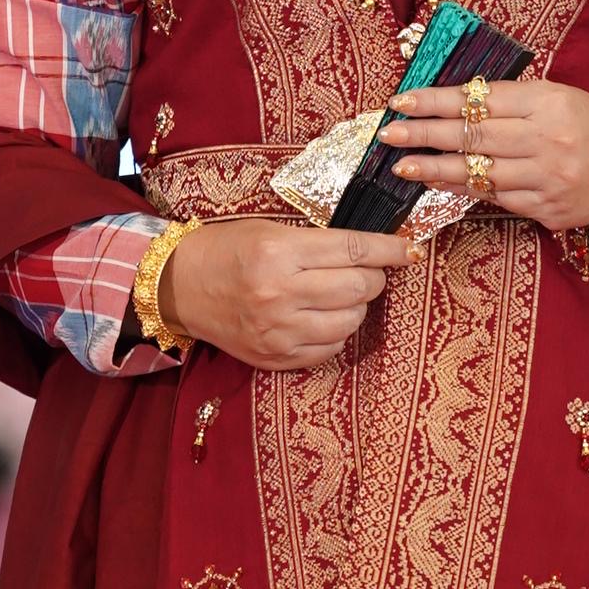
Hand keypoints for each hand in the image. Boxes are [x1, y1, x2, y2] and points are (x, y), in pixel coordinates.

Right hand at [162, 219, 416, 372]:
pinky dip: (336, 333)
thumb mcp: (271, 230)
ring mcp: (278, 331)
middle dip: (374, 278)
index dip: (389, 249)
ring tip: (340, 295)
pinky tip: (321, 318)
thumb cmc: (227, 250)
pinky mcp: (274, 357)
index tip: (408, 249)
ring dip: (356, 307)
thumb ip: (320, 243)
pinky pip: (329, 349)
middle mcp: (279, 294)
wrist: (179, 286)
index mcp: (278, 252)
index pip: (353, 250)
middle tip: (367, 272)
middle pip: (358, 288)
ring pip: (350, 322)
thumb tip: (375, 252)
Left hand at [395, 79, 588, 232]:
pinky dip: (464, 190)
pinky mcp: (548, 210)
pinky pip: (496, 199)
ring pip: (479, 174)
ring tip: (402, 166)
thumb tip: (450, 104)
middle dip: (425, 135)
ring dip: (435, 170)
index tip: (401, 102)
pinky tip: (438, 185)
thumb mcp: (555, 96)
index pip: (479, 100)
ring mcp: (548, 178)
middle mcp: (547, 139)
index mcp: (546, 102)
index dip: (436, 102)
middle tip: (388, 135)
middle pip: (474, 137)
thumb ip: (509, 100)